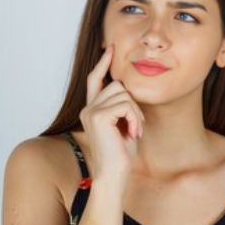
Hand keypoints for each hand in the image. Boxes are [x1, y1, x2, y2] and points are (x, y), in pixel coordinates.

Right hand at [79, 43, 142, 180]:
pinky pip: (125, 105)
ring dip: (135, 113)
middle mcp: (88, 108)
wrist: (114, 175)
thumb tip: (128, 88)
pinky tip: (132, 133)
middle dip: (133, 103)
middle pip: (117, 85)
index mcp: (92, 110)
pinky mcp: (98, 116)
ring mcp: (91, 111)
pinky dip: (134, 119)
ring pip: (123, 94)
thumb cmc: (120, 156)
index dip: (103, 63)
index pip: (96, 80)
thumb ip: (122, 107)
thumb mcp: (124, 125)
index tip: (111, 48)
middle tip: (136, 126)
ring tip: (134, 132)